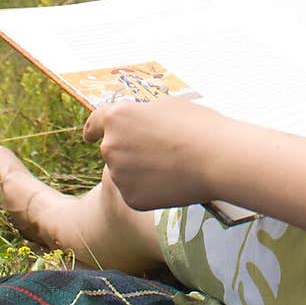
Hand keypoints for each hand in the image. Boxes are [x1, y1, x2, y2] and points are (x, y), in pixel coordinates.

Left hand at [83, 96, 221, 210]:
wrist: (215, 158)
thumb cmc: (196, 125)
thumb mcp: (167, 105)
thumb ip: (143, 114)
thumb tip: (139, 122)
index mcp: (117, 118)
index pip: (95, 122)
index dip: (93, 129)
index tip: (90, 136)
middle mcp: (111, 146)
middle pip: (114, 149)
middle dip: (129, 150)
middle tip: (159, 151)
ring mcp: (119, 175)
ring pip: (125, 172)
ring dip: (140, 170)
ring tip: (172, 165)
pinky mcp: (130, 198)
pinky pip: (136, 192)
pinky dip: (150, 189)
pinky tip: (172, 182)